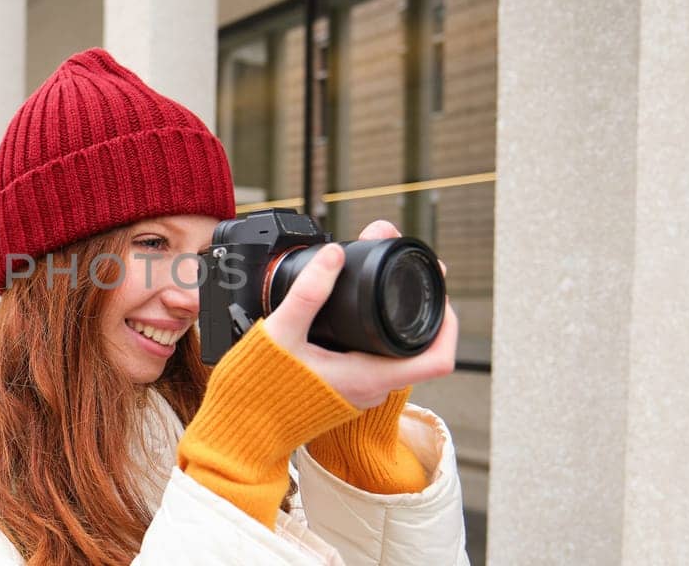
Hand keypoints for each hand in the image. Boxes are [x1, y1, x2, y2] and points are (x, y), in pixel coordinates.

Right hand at [261, 220, 458, 408]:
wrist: (240, 433)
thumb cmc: (258, 394)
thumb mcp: (281, 335)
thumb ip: (308, 294)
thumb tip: (334, 256)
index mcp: (369, 378)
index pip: (439, 360)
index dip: (448, 324)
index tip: (438, 293)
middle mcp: (372, 389)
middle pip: (423, 351)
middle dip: (422, 309)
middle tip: (410, 275)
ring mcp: (360, 392)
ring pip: (400, 356)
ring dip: (400, 322)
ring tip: (387, 288)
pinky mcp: (346, 390)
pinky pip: (378, 361)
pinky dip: (379, 334)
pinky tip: (361, 313)